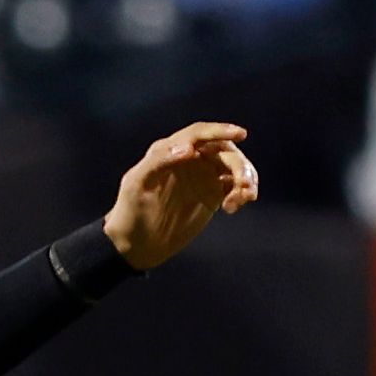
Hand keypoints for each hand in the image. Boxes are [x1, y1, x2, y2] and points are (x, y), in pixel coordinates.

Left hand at [102, 121, 259, 270]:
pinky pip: (234, 186)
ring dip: (245, 178)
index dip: (221, 130)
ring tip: (243, 198)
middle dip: (238, 164)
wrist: (137, 244)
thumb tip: (190, 148)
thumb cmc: (130, 212)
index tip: (241, 135)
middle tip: (244, 186)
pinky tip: (233, 207)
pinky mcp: (212, 194)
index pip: (199, 134)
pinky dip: (242, 193)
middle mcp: (190, 158)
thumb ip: (159, 161)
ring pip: (233, 167)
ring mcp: (203, 176)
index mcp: (170, 150)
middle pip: (223, 150)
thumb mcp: (136, 184)